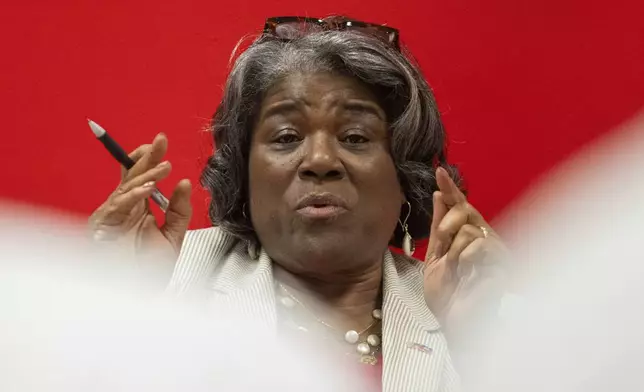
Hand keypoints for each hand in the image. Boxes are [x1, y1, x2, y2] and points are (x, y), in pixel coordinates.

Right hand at [88, 133, 191, 263]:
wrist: (138, 294)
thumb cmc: (150, 270)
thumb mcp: (173, 235)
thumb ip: (179, 210)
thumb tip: (184, 182)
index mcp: (140, 209)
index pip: (143, 176)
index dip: (151, 158)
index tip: (162, 143)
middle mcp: (125, 209)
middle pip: (133, 175)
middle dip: (147, 156)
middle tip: (160, 140)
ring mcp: (113, 216)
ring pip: (127, 188)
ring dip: (146, 176)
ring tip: (165, 167)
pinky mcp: (103, 227)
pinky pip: (118, 206)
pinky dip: (134, 196)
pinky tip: (148, 189)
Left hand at [423, 167, 508, 340]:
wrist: (454, 321)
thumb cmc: (447, 294)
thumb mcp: (435, 255)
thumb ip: (439, 225)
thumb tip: (438, 194)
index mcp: (468, 237)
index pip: (461, 207)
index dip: (451, 189)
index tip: (439, 172)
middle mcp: (484, 239)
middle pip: (465, 211)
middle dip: (446, 224)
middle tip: (442, 241)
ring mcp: (495, 251)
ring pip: (469, 229)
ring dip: (454, 251)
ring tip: (457, 270)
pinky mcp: (502, 263)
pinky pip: (479, 244)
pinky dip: (466, 259)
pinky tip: (468, 274)